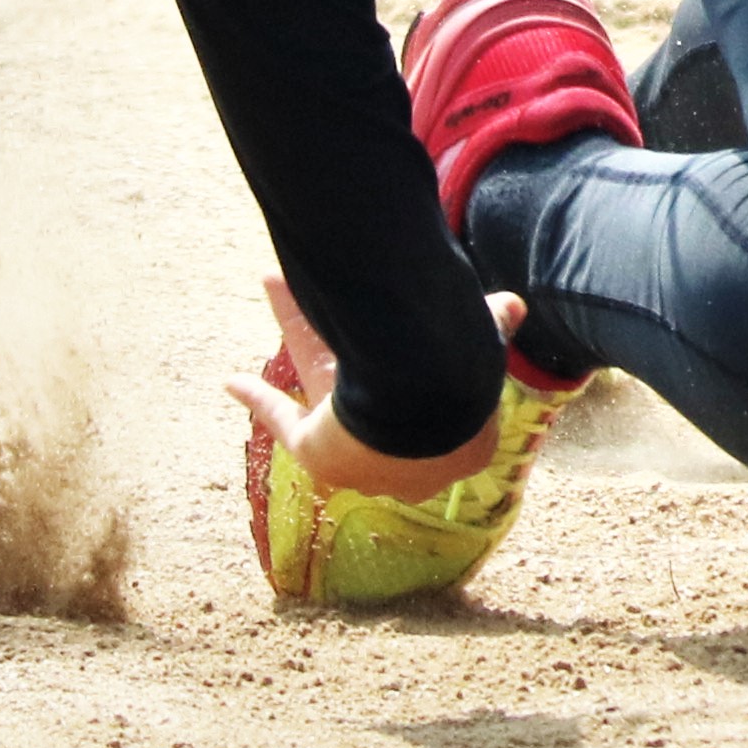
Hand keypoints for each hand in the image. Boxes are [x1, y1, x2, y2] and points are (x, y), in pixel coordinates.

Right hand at [221, 273, 523, 502]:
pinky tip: (232, 381)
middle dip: (360, 351)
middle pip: (374, 394)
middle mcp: (407, 463)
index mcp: (460, 447)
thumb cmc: (463, 386)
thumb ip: (493, 326)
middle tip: (351, 328)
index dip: (424, 386)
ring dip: (301, 330)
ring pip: (325, 381)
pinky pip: (282, 421)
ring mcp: (361, 460)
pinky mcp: (319, 455)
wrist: (427, 414)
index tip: (413, 367)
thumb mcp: (481, 349)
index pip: (440, 418)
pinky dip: (259, 401)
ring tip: (276, 284)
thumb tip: (515, 303)